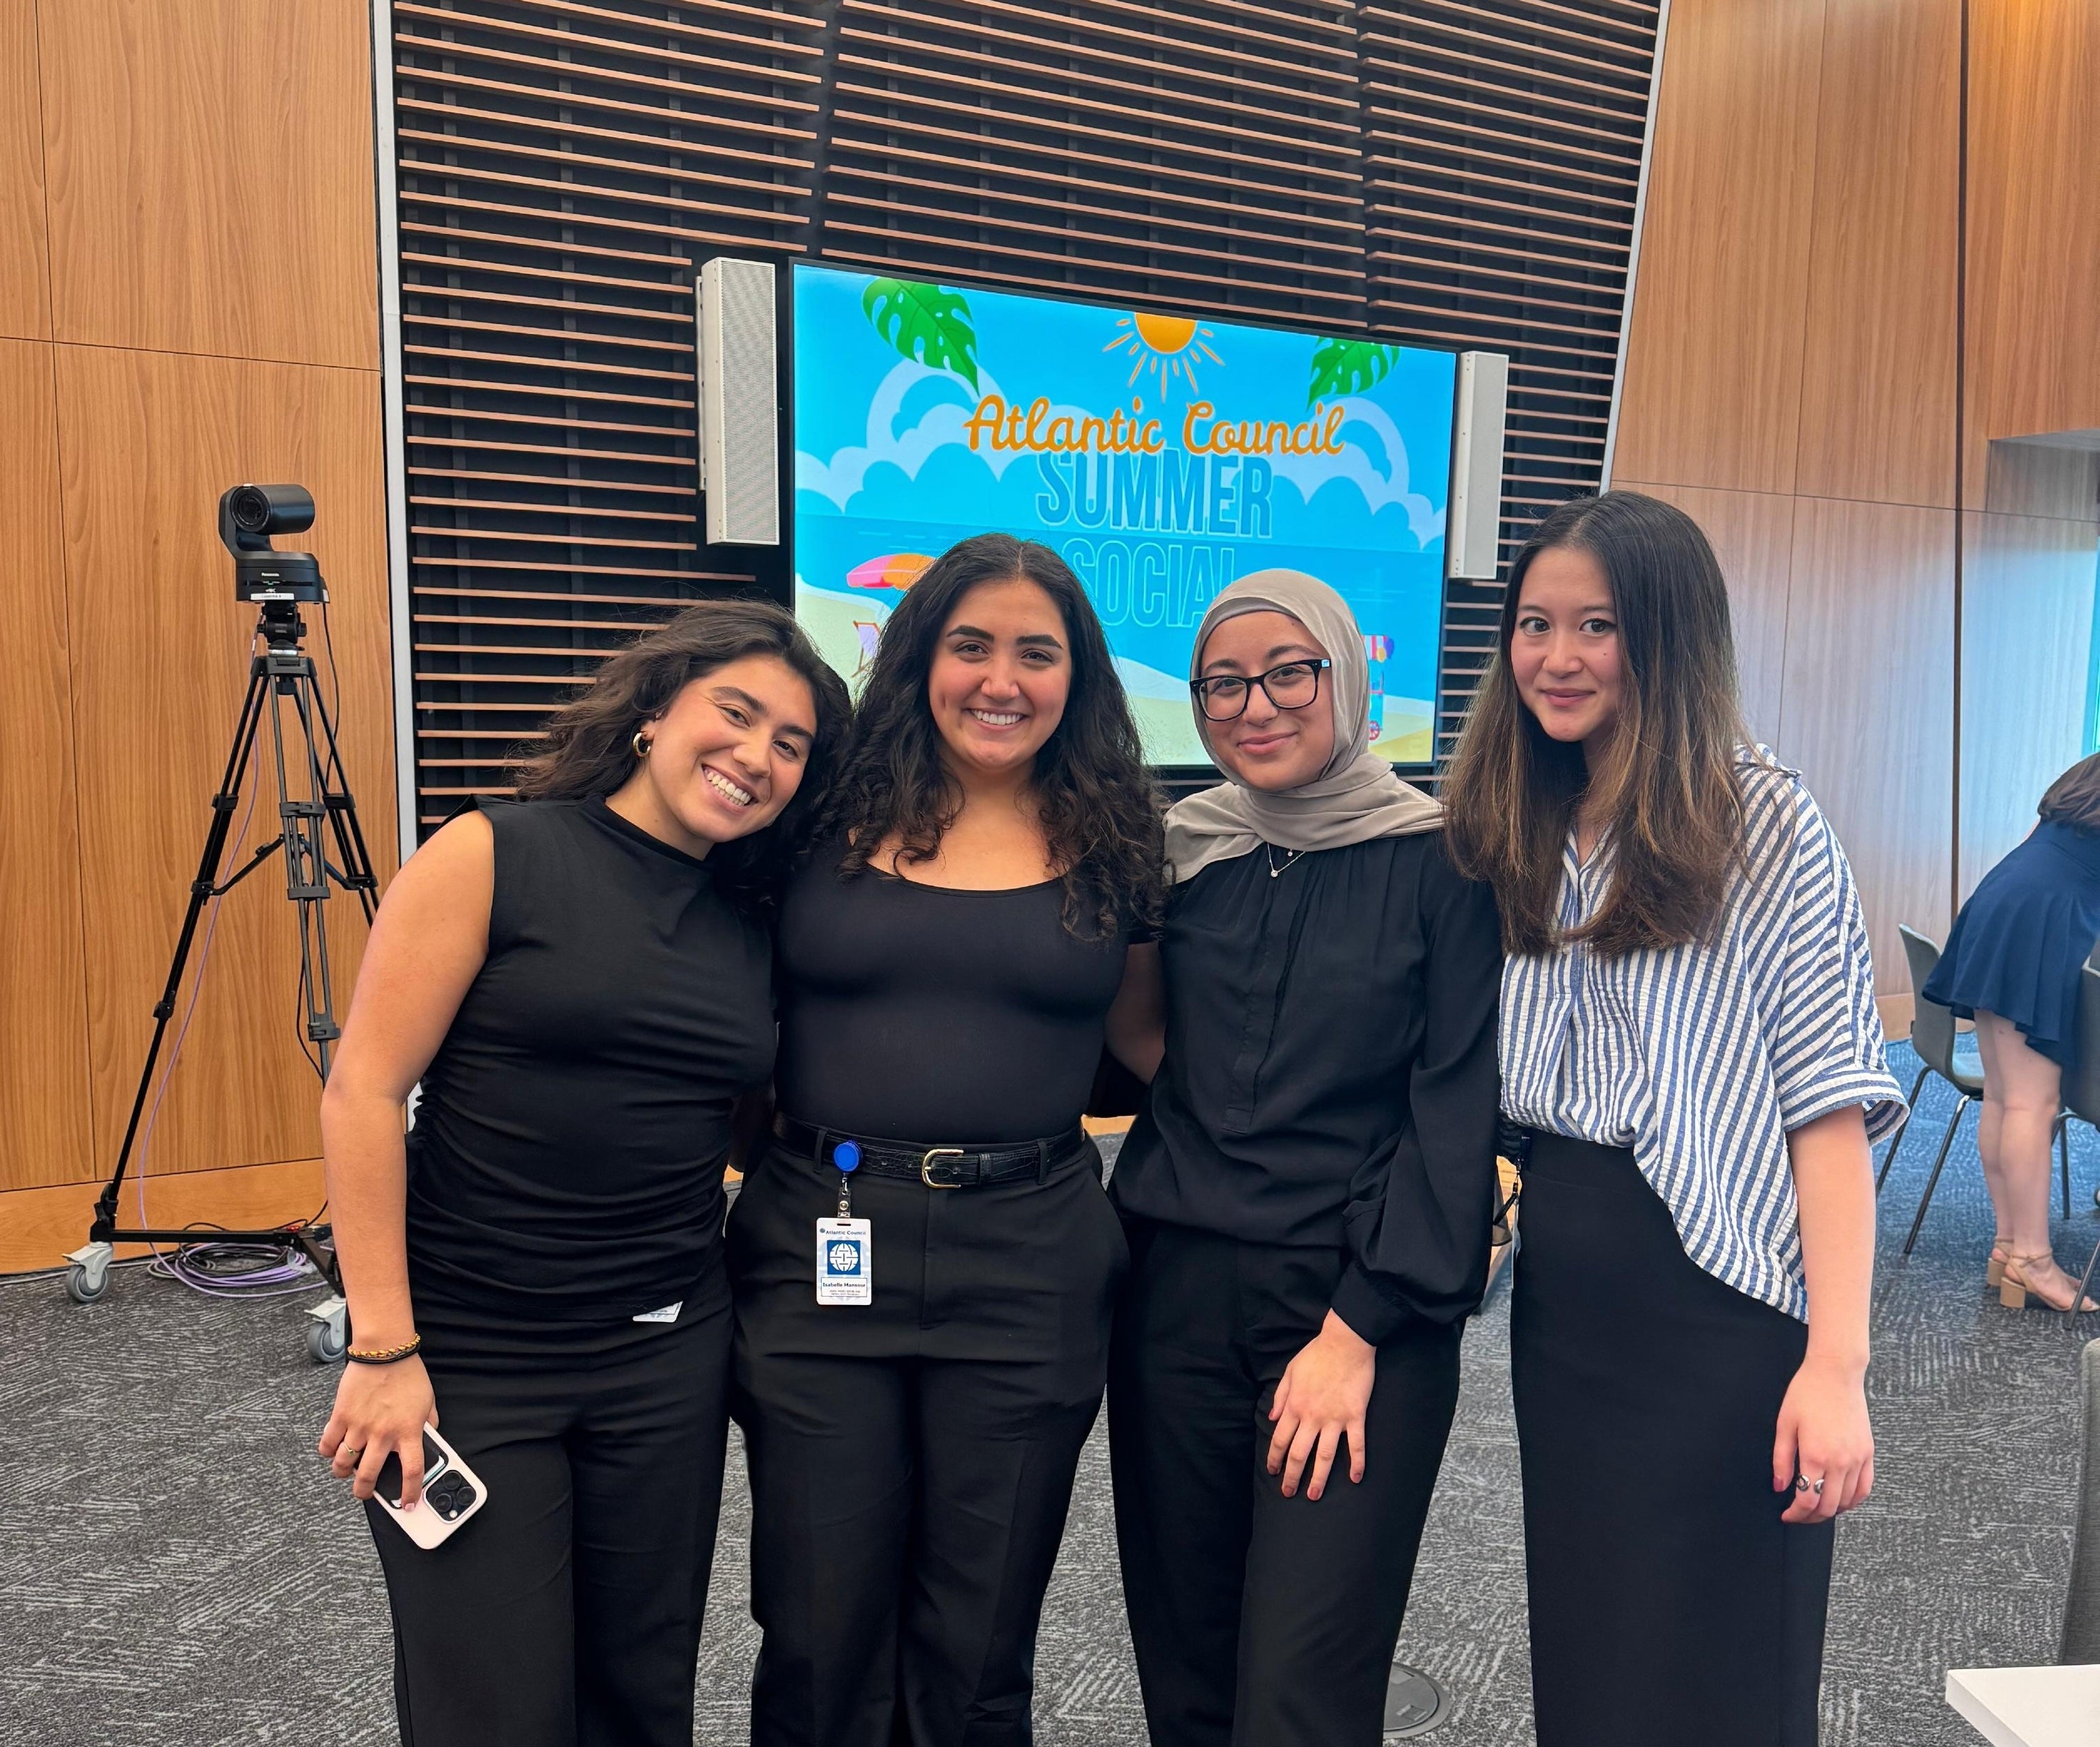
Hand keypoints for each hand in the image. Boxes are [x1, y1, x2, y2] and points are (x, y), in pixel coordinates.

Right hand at [319, 1355, 437, 1505]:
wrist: (385, 1351)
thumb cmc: (409, 1374)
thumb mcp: (428, 1402)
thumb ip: (428, 1425)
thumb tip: (430, 1440)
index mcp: (408, 1431)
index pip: (412, 1471)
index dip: (410, 1492)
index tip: (408, 1504)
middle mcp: (383, 1433)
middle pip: (369, 1476)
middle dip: (365, 1491)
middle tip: (365, 1492)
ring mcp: (360, 1426)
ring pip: (344, 1464)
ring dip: (343, 1473)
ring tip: (346, 1472)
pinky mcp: (341, 1416)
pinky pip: (328, 1444)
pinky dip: (328, 1452)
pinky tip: (333, 1451)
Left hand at [1266, 1311, 1375, 1500]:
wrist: (1345, 1343)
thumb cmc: (1316, 1354)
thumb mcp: (1290, 1372)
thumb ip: (1280, 1396)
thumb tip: (1271, 1417)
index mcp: (1295, 1406)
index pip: (1280, 1439)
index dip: (1275, 1458)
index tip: (1272, 1472)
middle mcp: (1312, 1417)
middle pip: (1299, 1453)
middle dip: (1292, 1476)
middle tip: (1288, 1493)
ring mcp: (1335, 1418)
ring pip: (1324, 1456)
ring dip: (1319, 1478)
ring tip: (1314, 1495)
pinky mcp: (1355, 1416)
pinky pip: (1356, 1445)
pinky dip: (1356, 1463)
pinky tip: (1355, 1478)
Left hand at [1772, 1354, 1872, 1523]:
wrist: (1836, 1374)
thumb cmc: (1806, 1394)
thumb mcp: (1785, 1425)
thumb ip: (1782, 1460)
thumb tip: (1780, 1487)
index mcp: (1816, 1456)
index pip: (1807, 1500)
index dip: (1795, 1514)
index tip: (1786, 1515)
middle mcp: (1840, 1462)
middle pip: (1829, 1507)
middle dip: (1811, 1517)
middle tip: (1798, 1515)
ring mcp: (1858, 1458)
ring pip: (1848, 1501)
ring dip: (1831, 1510)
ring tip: (1816, 1508)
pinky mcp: (1869, 1453)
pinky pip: (1865, 1487)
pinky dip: (1853, 1500)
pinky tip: (1840, 1499)